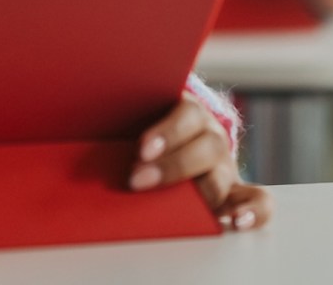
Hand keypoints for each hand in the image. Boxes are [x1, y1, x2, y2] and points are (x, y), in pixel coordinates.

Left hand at [129, 93, 272, 231]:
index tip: (142, 149)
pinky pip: (257, 200)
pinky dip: (253, 211)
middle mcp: (210, 136)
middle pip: (206, 147)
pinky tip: (236, 223)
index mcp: (188, 111)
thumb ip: (116, 118)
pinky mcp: (232, 192)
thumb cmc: (140, 126)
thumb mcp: (131, 115)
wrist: (165, 137)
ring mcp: (223, 167)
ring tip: (192, 210)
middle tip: (138, 180)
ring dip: (204, 193)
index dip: (168, 132)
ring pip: (225, 176)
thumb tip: (76, 120)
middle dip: (173, 166)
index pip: (186, 114)